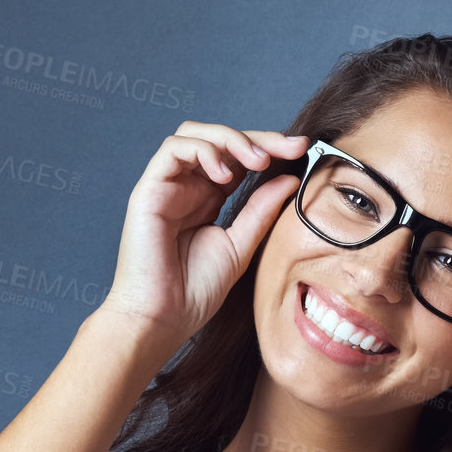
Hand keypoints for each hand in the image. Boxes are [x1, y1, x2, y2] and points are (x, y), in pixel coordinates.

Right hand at [100, 121, 308, 345]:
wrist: (163, 318)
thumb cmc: (194, 291)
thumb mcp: (241, 245)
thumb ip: (262, 211)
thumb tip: (290, 180)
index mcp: (208, 198)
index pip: (238, 159)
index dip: (269, 148)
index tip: (302, 149)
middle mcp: (187, 187)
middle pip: (220, 140)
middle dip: (258, 137)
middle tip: (290, 147)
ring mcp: (167, 186)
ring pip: (195, 134)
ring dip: (231, 139)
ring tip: (259, 161)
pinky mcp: (149, 189)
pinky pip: (173, 149)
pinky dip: (203, 151)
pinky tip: (225, 174)